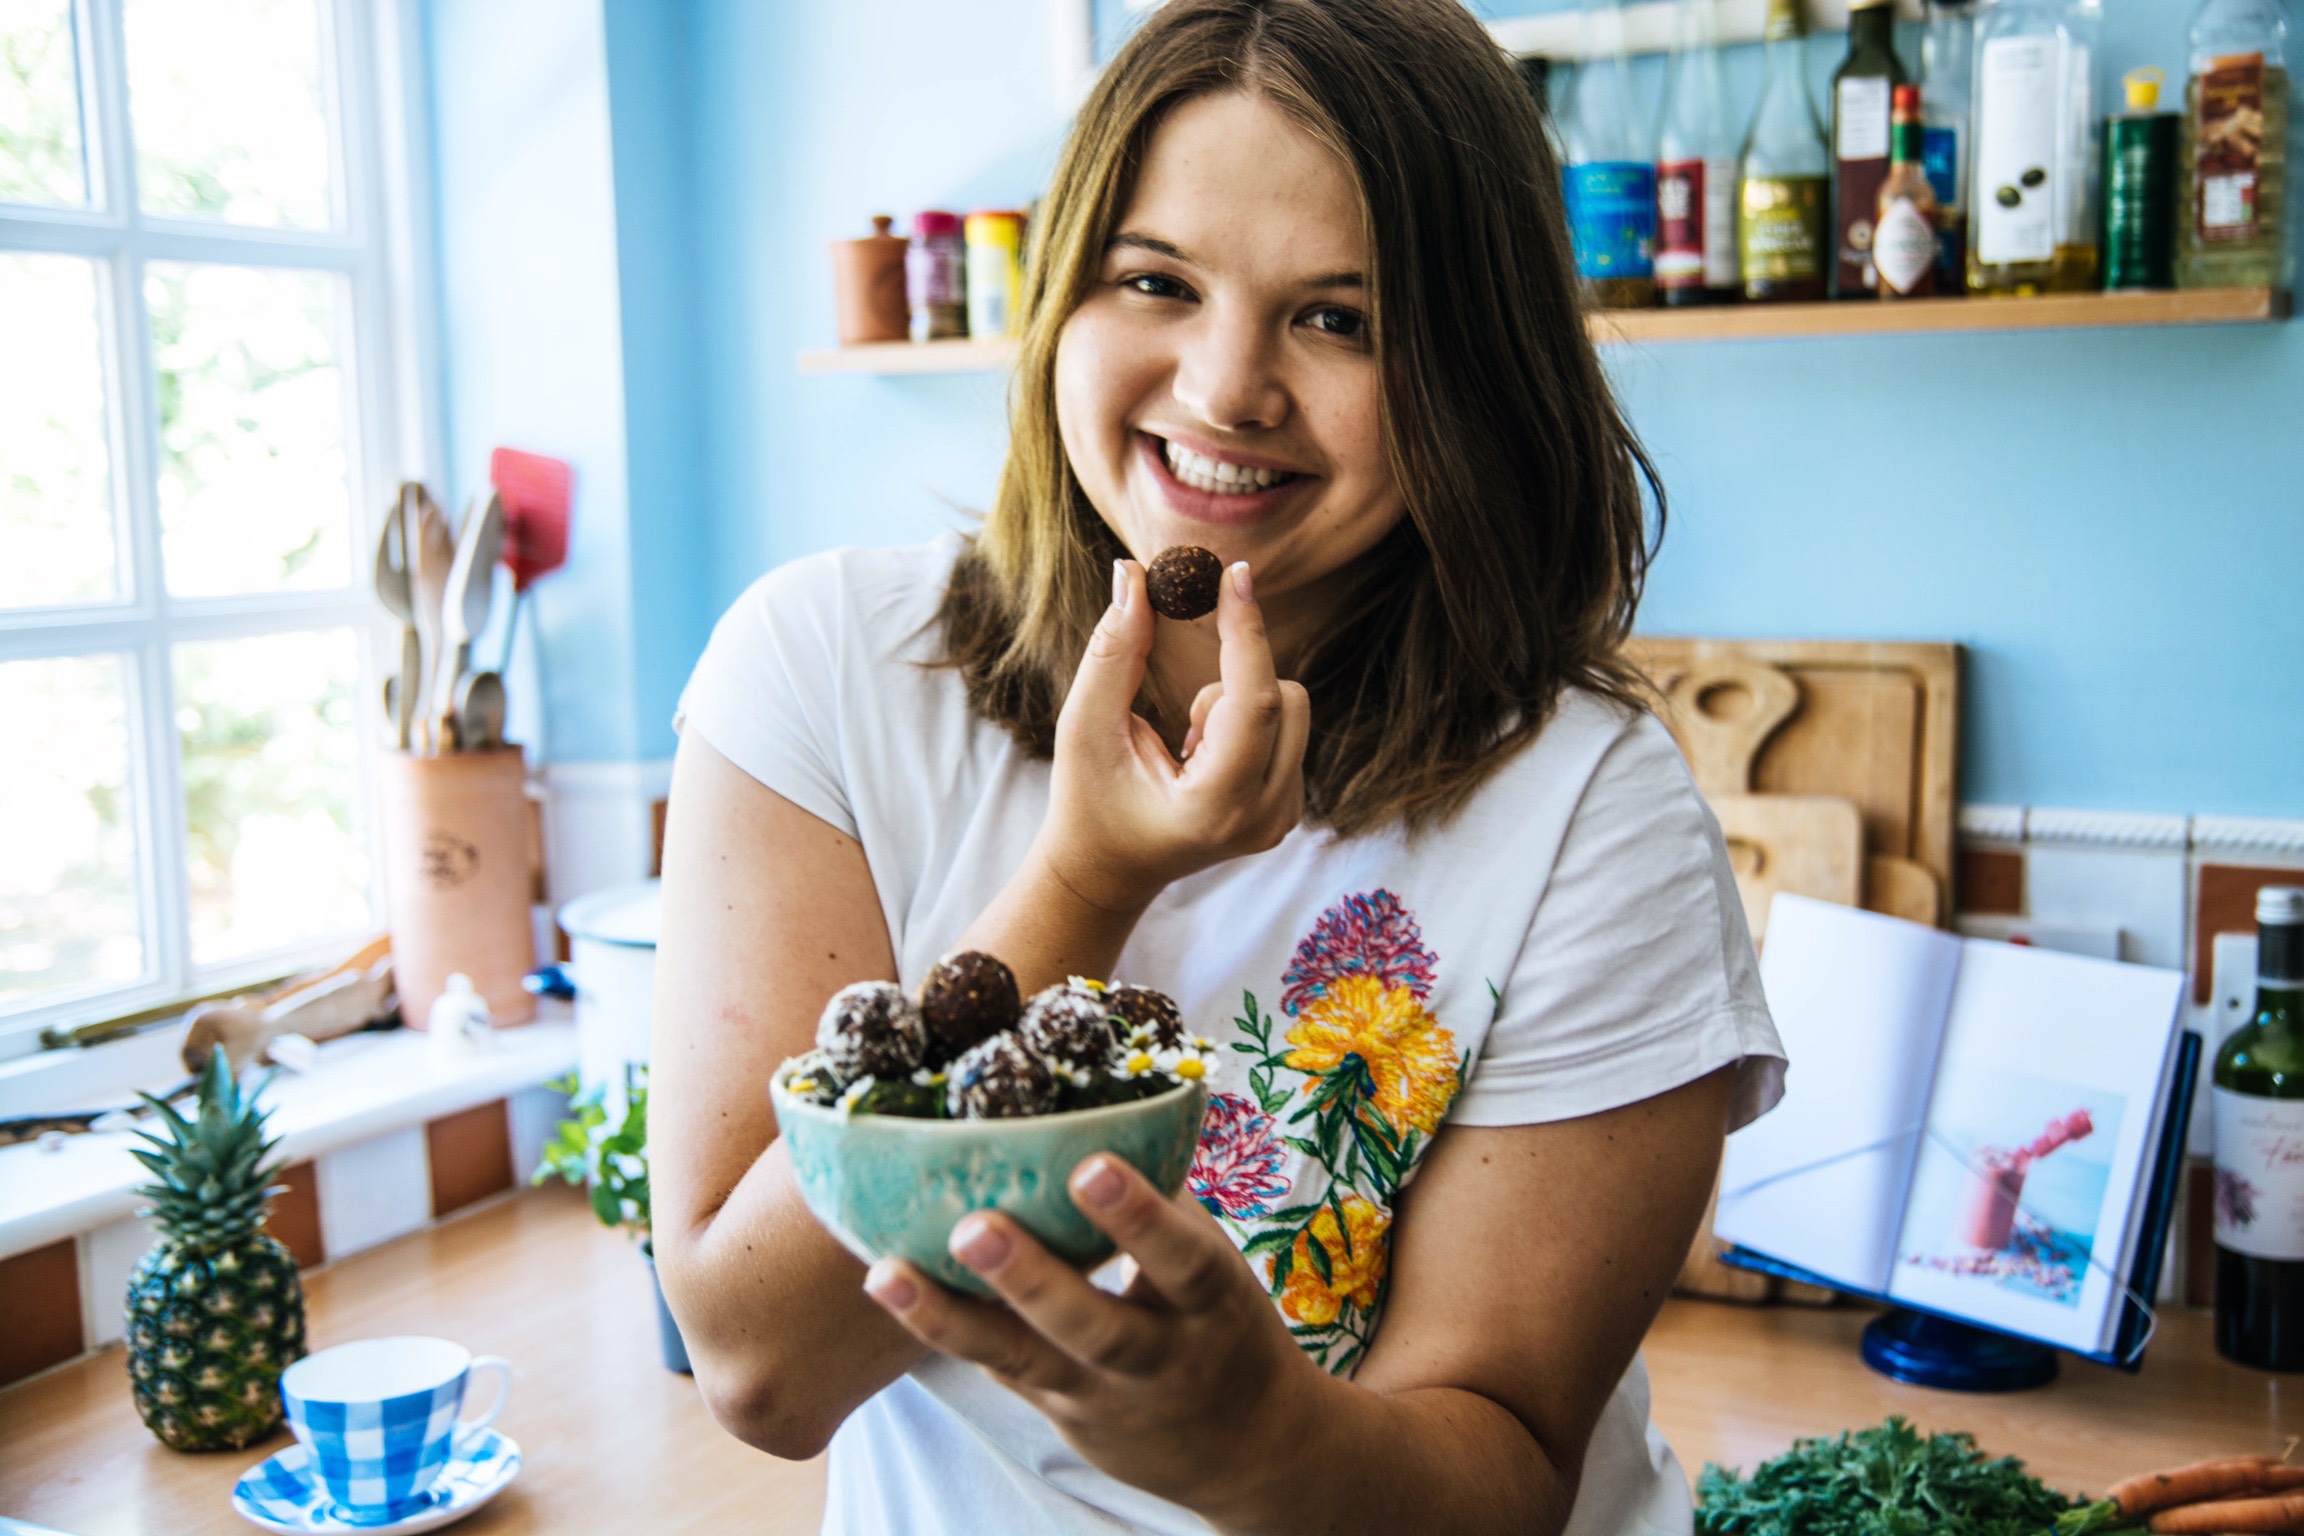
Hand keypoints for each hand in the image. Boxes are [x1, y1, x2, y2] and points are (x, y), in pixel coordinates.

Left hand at [861, 1155, 1320, 1517]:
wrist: (1249, 1446)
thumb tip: (1104, 1098)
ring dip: (952, 1317)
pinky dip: (944, 1327)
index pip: (1182, 1261)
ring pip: (1025, 1360)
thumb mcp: (1214, 1263)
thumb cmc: (1221, 1318)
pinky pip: (997, 1368)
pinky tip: (891, 1287)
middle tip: (973, 1226)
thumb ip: (1164, 1198)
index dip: (1140, 1217)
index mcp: (1210, 1304)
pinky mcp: (1056, 1412)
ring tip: (888, 1275)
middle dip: (1033, 1279)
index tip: (1092, 1166)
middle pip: (1095, 1327)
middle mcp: (1159, 1357)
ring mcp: (1101, 1395)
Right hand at [1037, 559, 1310, 914]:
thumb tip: (1133, 574)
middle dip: (1235, 675)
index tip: (1235, 574)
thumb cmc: (1088, 802)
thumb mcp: (1085, 727)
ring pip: (1292, 710)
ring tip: (1186, 743)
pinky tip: (1202, 758)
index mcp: (1217, 806)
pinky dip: (1245, 724)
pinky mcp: (1288, 809)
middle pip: (1285, 698)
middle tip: (1183, 706)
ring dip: (1236, 703)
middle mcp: (1265, 818)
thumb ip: (1114, 651)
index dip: (1246, 630)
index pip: (1254, 702)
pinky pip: (1288, 730)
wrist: (1107, 872)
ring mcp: (1282, 818)